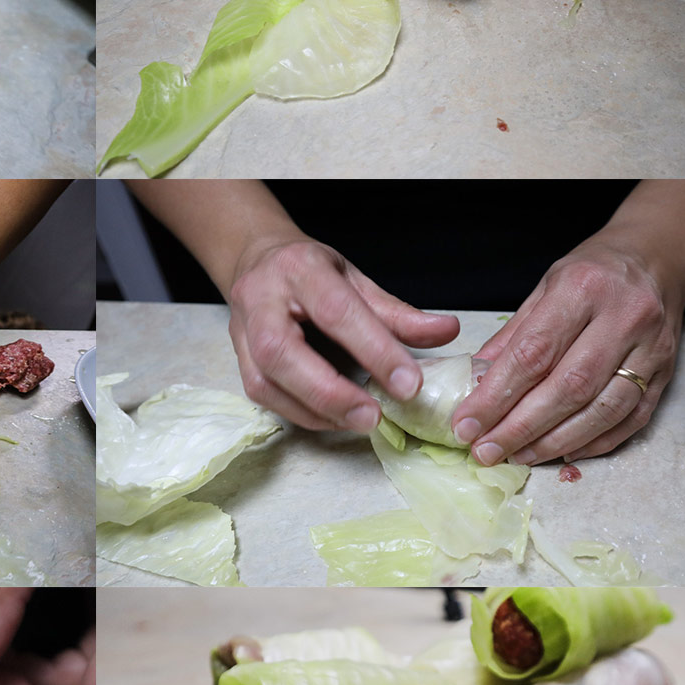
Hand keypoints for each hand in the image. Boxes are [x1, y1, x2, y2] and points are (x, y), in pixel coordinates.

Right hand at [228, 238, 460, 430]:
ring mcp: (241, 330)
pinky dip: (301, 413)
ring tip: (358, 421)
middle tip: (372, 417)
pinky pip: (262, 395)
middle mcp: (260, 298)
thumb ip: (396, 312)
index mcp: (299, 268)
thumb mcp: (355, 279)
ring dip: (314, 410)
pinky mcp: (237, 358)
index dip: (374, 349)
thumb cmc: (310, 272)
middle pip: (282, 353)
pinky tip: (333, 418)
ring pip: (264, 381)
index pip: (336, 311)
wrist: (256, 262)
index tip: (410, 384)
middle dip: (329, 392)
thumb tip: (447, 331)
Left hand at [451, 240, 680, 465]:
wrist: (656, 258)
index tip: (467, 424)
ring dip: (554, 441)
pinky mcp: (667, 372)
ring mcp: (650, 348)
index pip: (533, 354)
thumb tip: (473, 383)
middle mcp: (622, 318)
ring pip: (601, 409)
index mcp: (582, 290)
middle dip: (520, 427)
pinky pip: (630, 419)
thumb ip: (511, 337)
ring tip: (518, 456)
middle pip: (568, 387)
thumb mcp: (543, 289)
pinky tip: (562, 453)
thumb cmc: (593, 273)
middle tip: (487, 451)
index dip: (496, 396)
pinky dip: (594, 442)